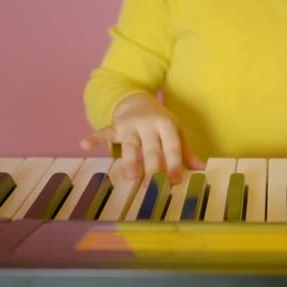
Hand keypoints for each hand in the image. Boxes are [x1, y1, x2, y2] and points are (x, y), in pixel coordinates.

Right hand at [79, 93, 204, 182]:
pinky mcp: (115, 126)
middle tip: (153, 185)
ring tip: (129, 176)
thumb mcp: (175, 132)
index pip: (172, 147)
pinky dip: (94, 138)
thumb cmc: (160, 122)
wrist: (137, 100)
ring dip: (129, 159)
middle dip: (152, 166)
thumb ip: (185, 151)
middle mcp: (149, 125)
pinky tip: (84, 144)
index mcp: (167, 125)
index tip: (176, 182)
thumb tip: (202, 169)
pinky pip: (104, 132)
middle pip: (151, 149)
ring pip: (130, 144)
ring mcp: (130, 125)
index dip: (174, 164)